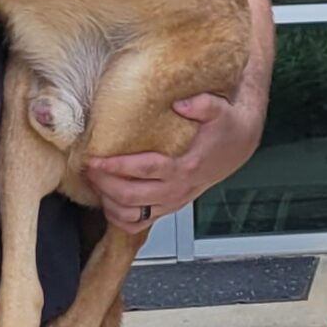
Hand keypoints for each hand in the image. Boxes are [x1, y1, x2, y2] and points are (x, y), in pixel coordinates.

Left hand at [83, 89, 264, 233]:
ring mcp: (173, 201)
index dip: (116, 167)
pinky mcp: (170, 207)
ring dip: (108, 203)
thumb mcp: (219, 109)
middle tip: (87, 169)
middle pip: (131, 197)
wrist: (239, 146)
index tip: (95, 159)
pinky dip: (120, 219)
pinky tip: (109, 204)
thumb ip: (202, 104)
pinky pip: (141, 224)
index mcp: (186, 166)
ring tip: (94, 185)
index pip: (144, 170)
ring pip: (133, 215)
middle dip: (104, 185)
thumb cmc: (225, 128)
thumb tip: (180, 102)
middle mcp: (178, 189)